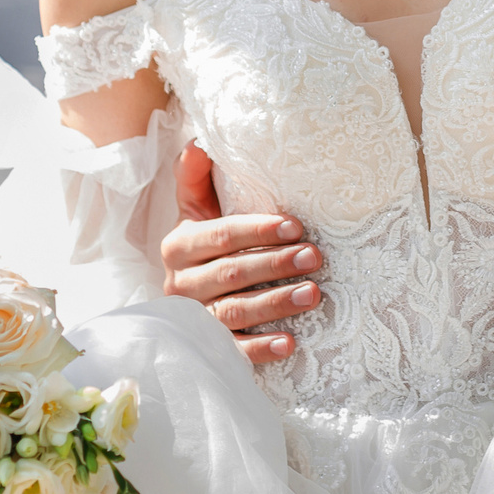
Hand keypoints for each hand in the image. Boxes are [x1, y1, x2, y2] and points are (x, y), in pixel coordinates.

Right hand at [161, 141, 321, 366]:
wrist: (185, 300)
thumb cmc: (204, 246)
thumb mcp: (197, 212)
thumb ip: (196, 178)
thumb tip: (199, 142)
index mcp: (179, 246)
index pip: (220, 235)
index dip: (256, 230)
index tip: (295, 226)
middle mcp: (181, 284)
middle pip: (231, 273)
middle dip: (275, 264)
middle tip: (315, 256)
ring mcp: (194, 320)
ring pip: (235, 312)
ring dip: (275, 303)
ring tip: (313, 294)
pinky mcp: (208, 349)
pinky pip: (233, 351)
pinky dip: (260, 349)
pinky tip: (289, 343)